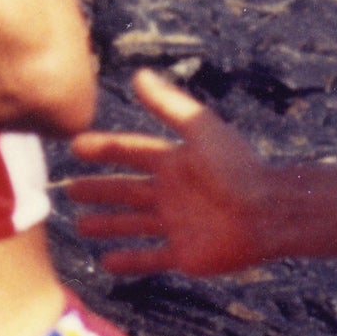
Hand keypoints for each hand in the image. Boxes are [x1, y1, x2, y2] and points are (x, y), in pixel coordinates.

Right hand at [67, 70, 271, 276]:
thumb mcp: (200, 128)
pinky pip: (150, 258)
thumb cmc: (237, 167)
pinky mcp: (185, 254)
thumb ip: (168, 104)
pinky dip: (129, 260)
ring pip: (133, 223)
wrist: (267, 211)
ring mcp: (178, 223)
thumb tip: (138, 74)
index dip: (105, 148)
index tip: (75, 146)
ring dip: (108, 223)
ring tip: (81, 225)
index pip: (131, 152)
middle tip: (69, 189)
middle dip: (100, 189)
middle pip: (127, 189)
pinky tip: (105, 261)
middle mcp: (173, 192)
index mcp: (176, 160)